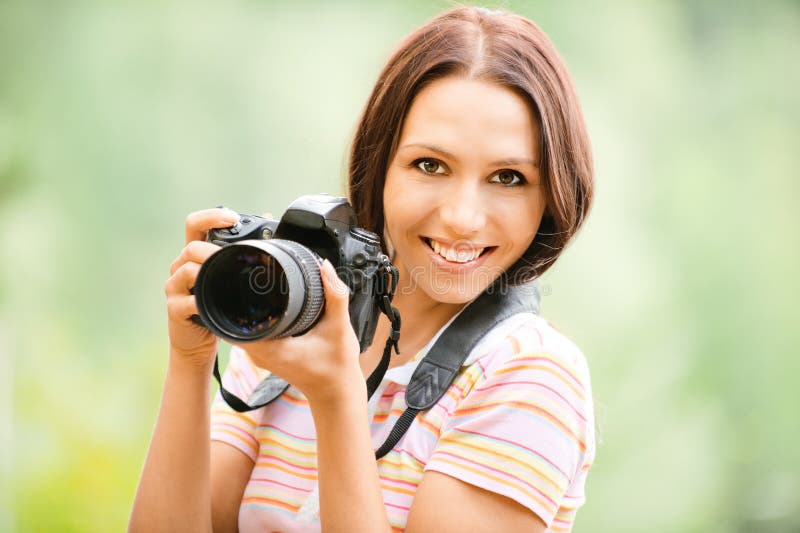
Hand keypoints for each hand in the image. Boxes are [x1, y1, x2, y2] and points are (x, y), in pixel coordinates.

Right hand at [164, 207, 239, 369]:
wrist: (198, 340)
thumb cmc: (217, 304)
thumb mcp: (230, 275)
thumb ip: (243, 251)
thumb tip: (269, 219)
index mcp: (195, 254)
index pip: (195, 224)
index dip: (211, 217)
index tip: (232, 218)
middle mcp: (181, 266)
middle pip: (191, 246)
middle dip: (213, 250)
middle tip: (234, 256)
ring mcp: (174, 286)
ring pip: (187, 270)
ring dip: (207, 273)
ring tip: (224, 279)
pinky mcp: (174, 308)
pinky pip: (187, 301)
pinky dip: (201, 302)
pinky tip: (212, 304)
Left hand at [231, 259, 363, 404]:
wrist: (337, 393)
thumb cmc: (337, 367)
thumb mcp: (340, 328)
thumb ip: (335, 295)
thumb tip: (324, 266)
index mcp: (271, 348)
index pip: (234, 320)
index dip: (233, 296)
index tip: (241, 277)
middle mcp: (260, 354)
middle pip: (234, 320)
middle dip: (238, 297)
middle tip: (249, 274)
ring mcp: (261, 356)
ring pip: (242, 326)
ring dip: (246, 308)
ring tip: (255, 285)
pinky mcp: (267, 354)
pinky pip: (252, 332)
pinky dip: (256, 318)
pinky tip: (266, 304)